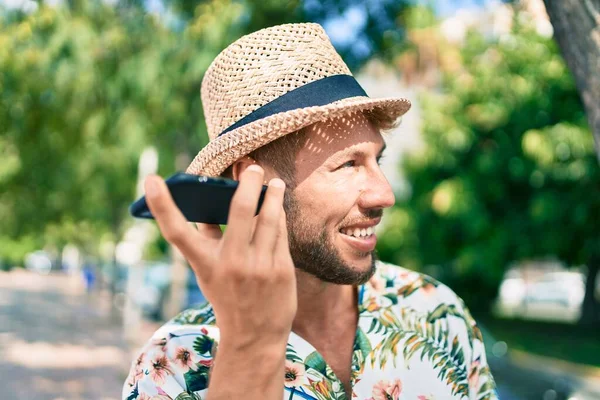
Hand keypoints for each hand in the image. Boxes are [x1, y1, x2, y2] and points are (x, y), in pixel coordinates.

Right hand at [144, 165, 296, 348]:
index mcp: (204, 264)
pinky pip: (280, 233)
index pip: (176, 232)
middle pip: (240, 210)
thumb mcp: (208, 271)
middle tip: (253, 167)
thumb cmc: (227, 296)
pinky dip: (279, 217)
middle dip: (249, 182)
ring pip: (269, 218)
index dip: (162, 205)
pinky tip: (278, 209)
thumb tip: (209, 202)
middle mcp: (231, 264)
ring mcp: (259, 267)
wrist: (254, 336)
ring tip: (274, 183)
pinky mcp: (281, 270)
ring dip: (273, 195)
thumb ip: (208, 237)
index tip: (151, 179)